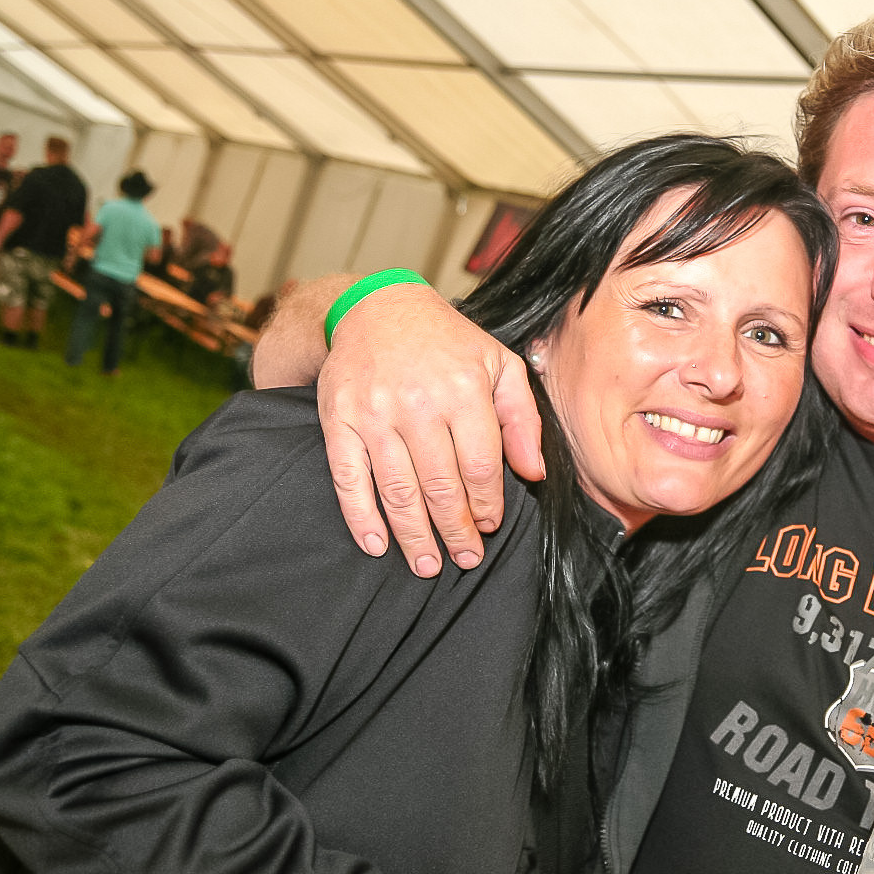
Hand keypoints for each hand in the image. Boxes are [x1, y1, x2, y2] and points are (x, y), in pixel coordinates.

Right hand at [320, 283, 543, 575]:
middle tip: (465, 558)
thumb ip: (523, 418)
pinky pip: (349, 479)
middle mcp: (418, 403)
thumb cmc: (446, 343)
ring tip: (427, 565)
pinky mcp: (339, 420)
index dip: (487, 505)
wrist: (375, 308)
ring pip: (398, 491)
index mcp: (463, 389)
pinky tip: (377, 544)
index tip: (489, 527)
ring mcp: (374, 413)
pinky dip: (361, 517)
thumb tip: (533, 473)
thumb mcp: (500, 365)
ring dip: (414, 536)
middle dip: (455, 531)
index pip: (480, 466)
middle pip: (441, 486)